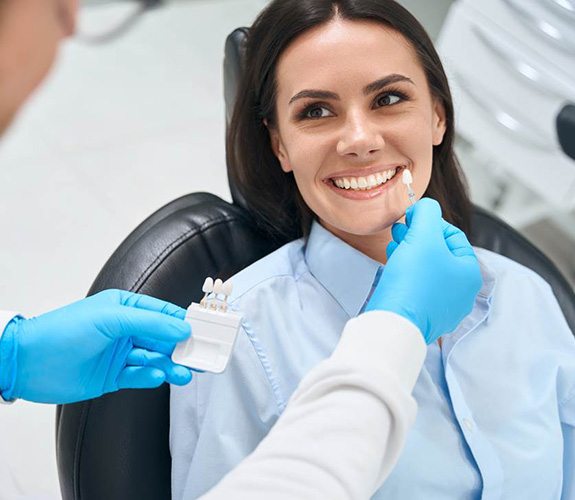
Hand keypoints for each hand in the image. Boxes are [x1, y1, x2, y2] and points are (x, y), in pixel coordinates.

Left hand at [0, 290, 192, 403]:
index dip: (185, 322)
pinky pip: (140, 376)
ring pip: (155, 359)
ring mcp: (120, 354)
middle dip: (182, 348)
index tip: (206, 331)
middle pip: (163, 339)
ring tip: (185, 373)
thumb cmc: (64, 331)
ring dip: (171, 366)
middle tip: (202, 357)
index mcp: (126, 308)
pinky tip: (156, 377)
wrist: (28, 363)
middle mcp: (125, 330)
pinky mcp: (113, 376)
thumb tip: (182, 329)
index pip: (164, 314)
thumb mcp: (111, 319)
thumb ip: (150, 324)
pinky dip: (150, 377)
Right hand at [365, 198, 481, 343]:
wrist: (393, 323)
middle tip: (398, 233)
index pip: (452, 234)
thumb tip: (425, 207)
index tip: (407, 220)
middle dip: (417, 238)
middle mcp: (462, 292)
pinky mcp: (424, 316)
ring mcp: (444, 307)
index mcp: (469, 272)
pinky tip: (394, 269)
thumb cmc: (412, 280)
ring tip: (394, 249)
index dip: (428, 222)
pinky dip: (406, 274)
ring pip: (427, 270)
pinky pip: (418, 288)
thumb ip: (427, 213)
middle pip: (439, 252)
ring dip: (410, 254)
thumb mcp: (423, 235)